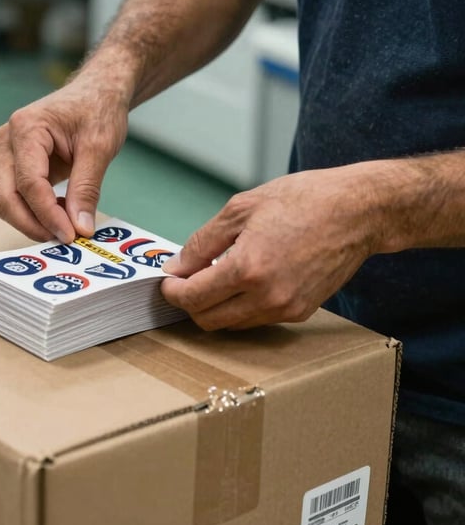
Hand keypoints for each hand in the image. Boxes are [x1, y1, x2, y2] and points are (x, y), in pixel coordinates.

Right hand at [0, 76, 128, 242]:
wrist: (97, 91)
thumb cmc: (97, 108)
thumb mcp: (100, 147)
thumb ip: (87, 189)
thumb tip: (80, 227)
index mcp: (27, 128)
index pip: (29, 183)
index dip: (47, 214)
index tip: (70, 234)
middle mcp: (9, 140)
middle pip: (4, 196)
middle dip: (31, 223)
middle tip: (63, 239)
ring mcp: (9, 152)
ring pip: (6, 200)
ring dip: (32, 219)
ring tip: (67, 225)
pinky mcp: (16, 164)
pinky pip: (17, 195)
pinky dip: (36, 211)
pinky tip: (63, 212)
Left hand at [160, 167, 380, 329]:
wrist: (358, 211)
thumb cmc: (302, 200)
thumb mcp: (241, 209)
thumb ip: (202, 242)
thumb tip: (176, 266)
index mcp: (247, 268)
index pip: (193, 298)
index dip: (172, 292)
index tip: (167, 281)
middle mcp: (267, 297)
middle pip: (208, 320)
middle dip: (189, 304)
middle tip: (184, 281)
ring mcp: (286, 309)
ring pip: (233, 324)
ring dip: (215, 307)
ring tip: (214, 277)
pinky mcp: (301, 312)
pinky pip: (257, 319)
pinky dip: (241, 306)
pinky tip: (242, 281)